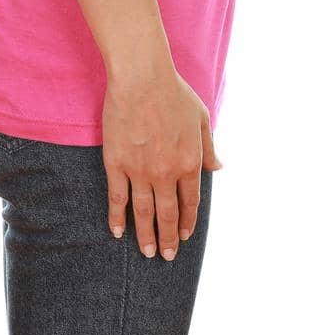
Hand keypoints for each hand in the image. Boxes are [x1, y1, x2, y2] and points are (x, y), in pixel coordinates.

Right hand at [102, 66, 222, 260]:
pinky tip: (118, 231)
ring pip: (143, 212)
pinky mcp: (117, 163)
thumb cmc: (174, 92)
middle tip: (168, 256)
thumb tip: (218, 168)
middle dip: (169, 238)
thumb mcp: (202, 118)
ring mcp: (140, 171)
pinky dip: (118, 217)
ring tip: (147, 253)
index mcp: (189, 162)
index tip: (186, 236)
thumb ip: (209, 147)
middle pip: (167, 214)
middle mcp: (166, 173)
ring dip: (146, 235)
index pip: (190, 202)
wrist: (142, 78)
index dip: (188, 222)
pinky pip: (117, 197)